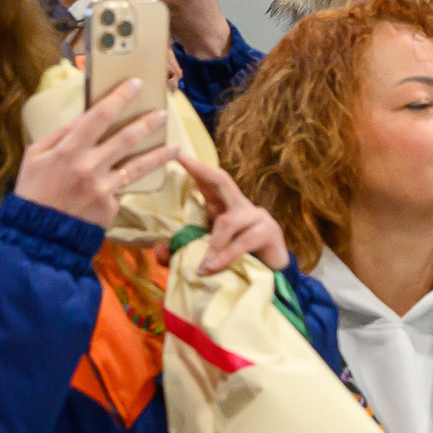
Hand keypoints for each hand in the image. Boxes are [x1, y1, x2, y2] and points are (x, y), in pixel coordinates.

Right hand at [14, 79, 173, 225]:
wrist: (38, 234)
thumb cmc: (34, 190)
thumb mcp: (34, 156)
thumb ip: (59, 135)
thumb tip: (83, 117)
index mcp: (67, 150)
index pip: (99, 116)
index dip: (119, 98)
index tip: (136, 84)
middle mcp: (88, 167)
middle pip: (126, 138)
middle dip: (148, 123)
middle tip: (163, 113)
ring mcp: (103, 188)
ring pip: (138, 166)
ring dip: (160, 154)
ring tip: (175, 146)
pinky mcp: (111, 207)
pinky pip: (125, 189)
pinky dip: (132, 182)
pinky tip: (143, 177)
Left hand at [174, 152, 289, 271]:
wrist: (272, 278)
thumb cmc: (237, 264)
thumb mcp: (205, 259)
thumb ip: (181, 255)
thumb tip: (160, 248)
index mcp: (225, 208)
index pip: (210, 183)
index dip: (195, 169)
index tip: (177, 155)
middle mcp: (241, 206)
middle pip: (223, 181)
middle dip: (202, 171)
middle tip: (183, 160)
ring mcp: (257, 217)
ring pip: (229, 221)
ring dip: (214, 244)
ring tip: (202, 267)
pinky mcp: (269, 232)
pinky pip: (243, 241)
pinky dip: (226, 255)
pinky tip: (214, 267)